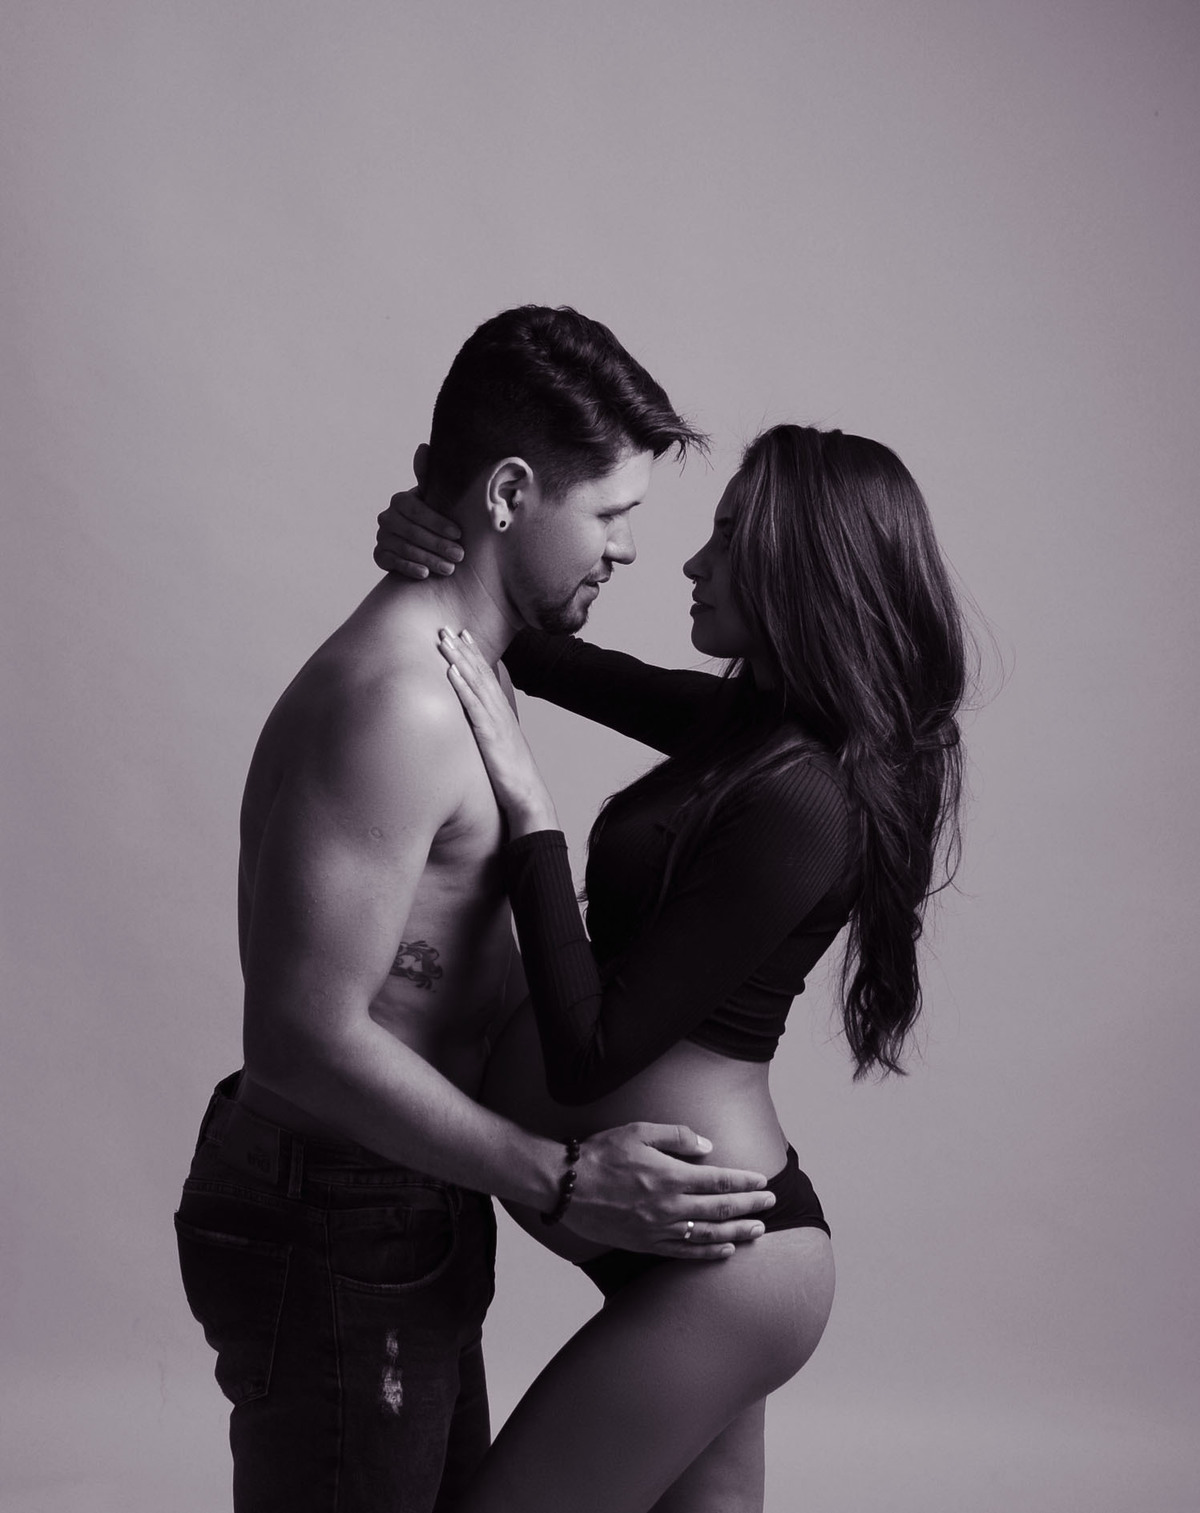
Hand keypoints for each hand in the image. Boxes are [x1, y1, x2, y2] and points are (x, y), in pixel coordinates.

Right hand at [375, 488, 463, 579]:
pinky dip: (409, 568)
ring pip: (405, 549)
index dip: (438, 523)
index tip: (458, 534)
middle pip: (413, 532)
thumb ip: (436, 484)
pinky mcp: (379, 555)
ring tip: (449, 568)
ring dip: (428, 559)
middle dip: (438, 545)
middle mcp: (387, 517)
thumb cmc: (435, 518)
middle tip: (459, 555)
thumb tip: (427, 461)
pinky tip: (425, 574)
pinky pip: (393, 562)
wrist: (420, 540)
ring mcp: (381, 536)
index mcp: (400, 500)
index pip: (418, 512)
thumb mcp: (436, 501)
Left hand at [438, 628, 558, 835]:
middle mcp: (499, 712)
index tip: (462, 633)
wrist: (527, 797)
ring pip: (475, 683)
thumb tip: (476, 724)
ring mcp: (495, 722)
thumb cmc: (511, 776)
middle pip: (479, 672)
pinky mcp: (489, 736)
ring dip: (459, 659)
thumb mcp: (499, 746)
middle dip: (463, 648)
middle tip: (446, 626)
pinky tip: (450, 671)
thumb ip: (488, 730)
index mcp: (501, 713)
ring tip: (444, 640)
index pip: (487, 676)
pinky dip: (461, 686)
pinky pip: (472, 706)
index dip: (474, 654)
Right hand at [564, 1123, 775, 1261]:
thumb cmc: (601, 1154)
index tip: (762, 1181)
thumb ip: (676, 1137)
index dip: (744, 1182)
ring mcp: (658, 1229)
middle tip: (771, 1203)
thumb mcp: (638, 1131)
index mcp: (669, 1176)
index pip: (718, 1181)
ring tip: (758, 1230)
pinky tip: (726, 1250)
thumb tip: (708, 1147)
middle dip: (750, 1206)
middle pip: (719, 1209)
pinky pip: (685, 1252)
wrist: (567, 1187)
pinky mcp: (645, 1244)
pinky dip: (709, 1252)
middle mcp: (668, 1206)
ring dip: (737, 1232)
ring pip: (708, 1234)